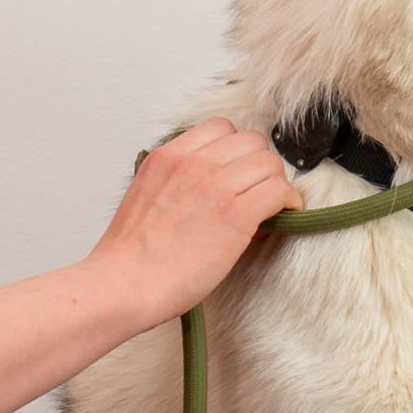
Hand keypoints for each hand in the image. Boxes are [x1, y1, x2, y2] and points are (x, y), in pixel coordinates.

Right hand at [86, 119, 302, 326]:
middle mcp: (192, 163)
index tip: (239, 173)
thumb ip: (176, 182)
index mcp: (168, 157)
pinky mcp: (235, 215)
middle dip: (259, 166)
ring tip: (269, 208)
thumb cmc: (132, 256)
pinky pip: (279, 191)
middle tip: (256, 192)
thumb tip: (212, 190)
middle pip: (251, 141)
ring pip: (270, 164)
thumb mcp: (146, 196)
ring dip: (275, 184)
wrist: (124, 283)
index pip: (220, 128)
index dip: (237, 152)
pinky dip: (288, 203)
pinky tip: (282, 217)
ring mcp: (214, 186)